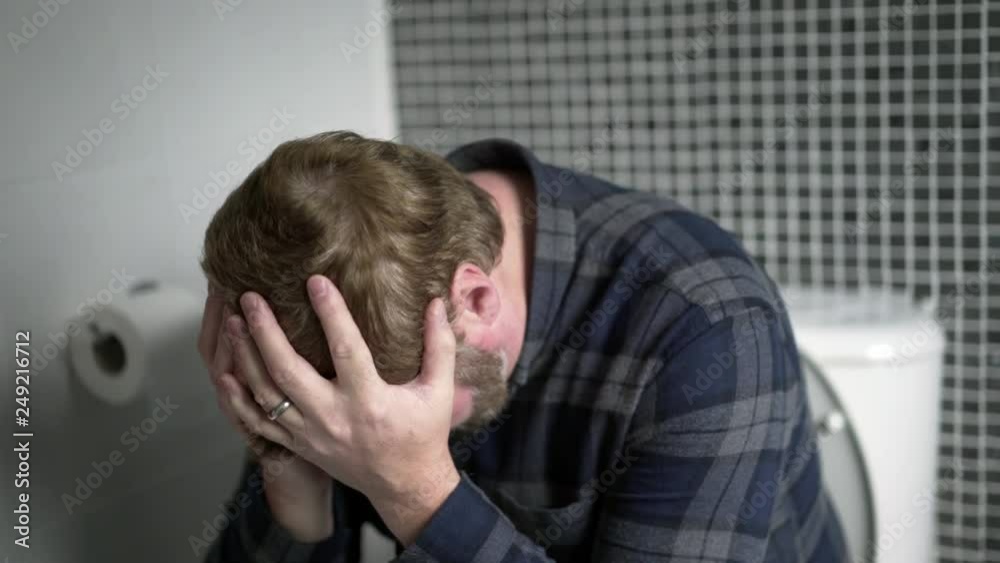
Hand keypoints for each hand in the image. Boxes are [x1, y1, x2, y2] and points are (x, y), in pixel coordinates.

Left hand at [222, 275, 460, 545]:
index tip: (315, 281)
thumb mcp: (440, 391)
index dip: (331, 313)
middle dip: (265, 332)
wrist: (404, 486)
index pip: (346, 350)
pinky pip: (258, 424)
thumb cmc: (423, 433)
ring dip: (245, 357)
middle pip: (289, 371)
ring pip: (267, 394)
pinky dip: (237, 401)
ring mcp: (310, 434)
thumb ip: (439, 346)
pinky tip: (224, 373)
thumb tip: (436, 302)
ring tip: (231, 322)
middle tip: (249, 298)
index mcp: (370, 401)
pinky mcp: (298, 445)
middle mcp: (334, 418)